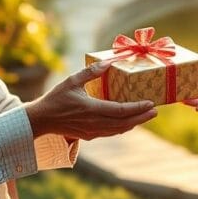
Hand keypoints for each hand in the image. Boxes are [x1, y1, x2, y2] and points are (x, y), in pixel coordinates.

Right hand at [24, 61, 156, 140]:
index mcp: (92, 109)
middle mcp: (95, 123)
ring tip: (146, 116)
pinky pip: (111, 132)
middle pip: (124, 123)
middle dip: (141, 117)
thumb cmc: (55, 99)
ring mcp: (93, 131)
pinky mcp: (90, 135)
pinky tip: (129, 122)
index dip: (137, 108)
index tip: (150, 103)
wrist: (42, 120)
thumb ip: (90, 72)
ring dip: (134, 123)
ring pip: (119, 130)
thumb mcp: (71, 81)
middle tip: (155, 111)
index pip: (121, 111)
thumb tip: (108, 62)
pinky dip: (123, 127)